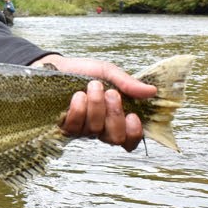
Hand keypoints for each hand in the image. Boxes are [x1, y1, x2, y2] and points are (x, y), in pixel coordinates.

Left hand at [34, 54, 157, 151]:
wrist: (55, 66)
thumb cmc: (84, 72)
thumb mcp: (108, 72)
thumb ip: (128, 84)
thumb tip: (152, 91)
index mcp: (116, 118)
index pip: (129, 140)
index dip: (134, 134)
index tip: (133, 115)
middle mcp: (100, 128)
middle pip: (114, 138)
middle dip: (115, 114)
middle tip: (111, 93)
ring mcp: (82, 130)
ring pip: (95, 130)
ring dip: (96, 106)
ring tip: (92, 86)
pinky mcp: (64, 127)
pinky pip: (75, 126)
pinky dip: (79, 109)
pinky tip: (77, 95)